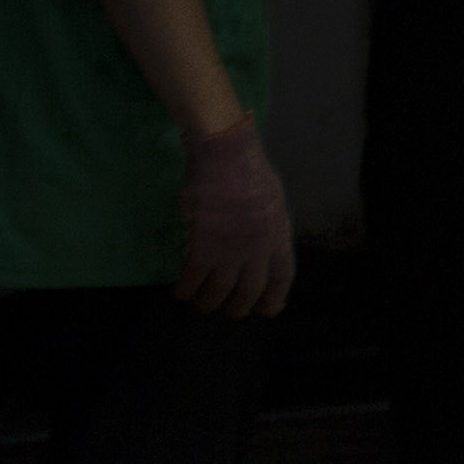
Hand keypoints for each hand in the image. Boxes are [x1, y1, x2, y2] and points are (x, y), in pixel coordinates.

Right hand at [173, 120, 292, 316]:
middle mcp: (258, 247)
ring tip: (201, 304)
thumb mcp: (272, 201)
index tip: (266, 311)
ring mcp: (231, 247)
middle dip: (238, 307)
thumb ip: (268, 228)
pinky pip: (193, 278)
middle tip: (228, 310)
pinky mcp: (203, 243)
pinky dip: (185, 289)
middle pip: (251, 290)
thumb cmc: (248, 170)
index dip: (274, 298)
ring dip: (208, 303)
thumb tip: (263, 248)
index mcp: (278, 234)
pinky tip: (180, 291)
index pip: (282, 277)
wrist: (225, 152)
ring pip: (220, 291)